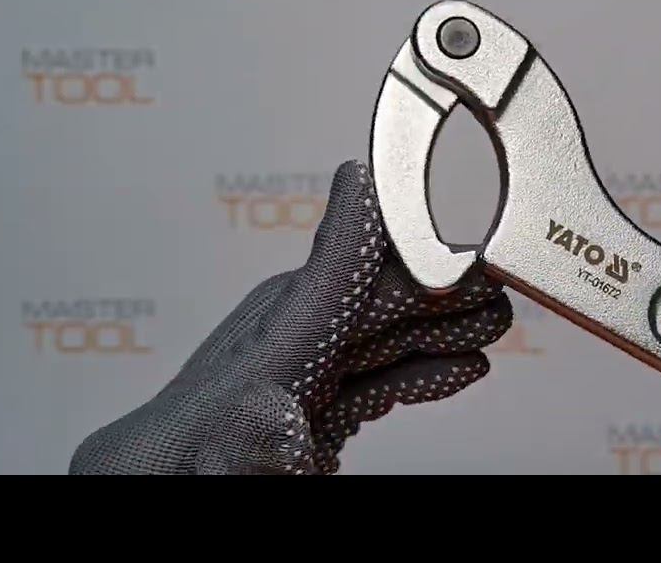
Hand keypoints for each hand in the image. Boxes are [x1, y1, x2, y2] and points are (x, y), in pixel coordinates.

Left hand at [69, 161, 511, 474]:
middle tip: (497, 282)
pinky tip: (458, 368)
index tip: (399, 176)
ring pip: (386, 336)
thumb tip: (286, 428)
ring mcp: (302, 371)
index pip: (337, 267)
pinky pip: (380, 376)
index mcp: (273, 342)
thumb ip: (261, 442)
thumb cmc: (184, 464)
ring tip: (491, 324)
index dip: (374, 221)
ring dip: (442, 329)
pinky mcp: (312, 403)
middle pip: (379, 299)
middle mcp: (290, 343)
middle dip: (442, 289)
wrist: (163, 485)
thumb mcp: (228, 454)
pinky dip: (423, 371)